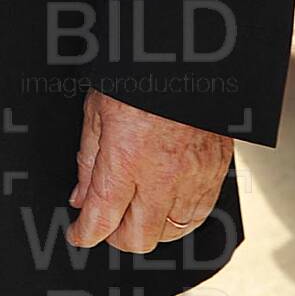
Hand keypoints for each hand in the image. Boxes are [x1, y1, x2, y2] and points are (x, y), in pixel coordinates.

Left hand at [66, 87, 233, 251]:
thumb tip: (82, 196)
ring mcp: (193, 178)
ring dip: (151, 229)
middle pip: (139, 238)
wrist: (188, 58)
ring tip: (137, 213)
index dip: (85, 234)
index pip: (102, 218)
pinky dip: (180, 218)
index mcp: (126, 159)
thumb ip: (89, 160)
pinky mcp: (216, 172)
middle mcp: (162, 176)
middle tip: (107, 223)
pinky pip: (199, 215)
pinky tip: (167, 206)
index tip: (79, 234)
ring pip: (172, 233)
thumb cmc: (140, 76)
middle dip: (117, 237)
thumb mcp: (97, 111)